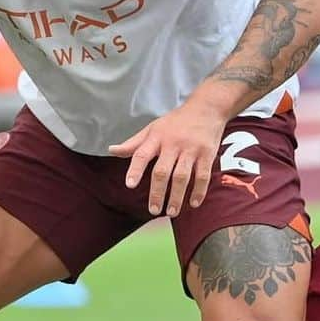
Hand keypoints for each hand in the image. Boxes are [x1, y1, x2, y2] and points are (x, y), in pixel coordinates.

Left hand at [109, 101, 226, 214]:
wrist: (206, 108)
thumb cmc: (175, 122)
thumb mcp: (152, 128)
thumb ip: (133, 143)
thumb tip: (111, 150)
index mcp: (156, 138)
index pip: (142, 154)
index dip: (135, 169)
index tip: (130, 185)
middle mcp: (173, 143)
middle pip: (162, 171)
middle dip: (157, 192)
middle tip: (153, 210)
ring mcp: (191, 149)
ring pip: (181, 176)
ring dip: (176, 196)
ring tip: (171, 212)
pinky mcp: (207, 154)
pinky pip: (202, 176)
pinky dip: (198, 191)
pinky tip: (193, 203)